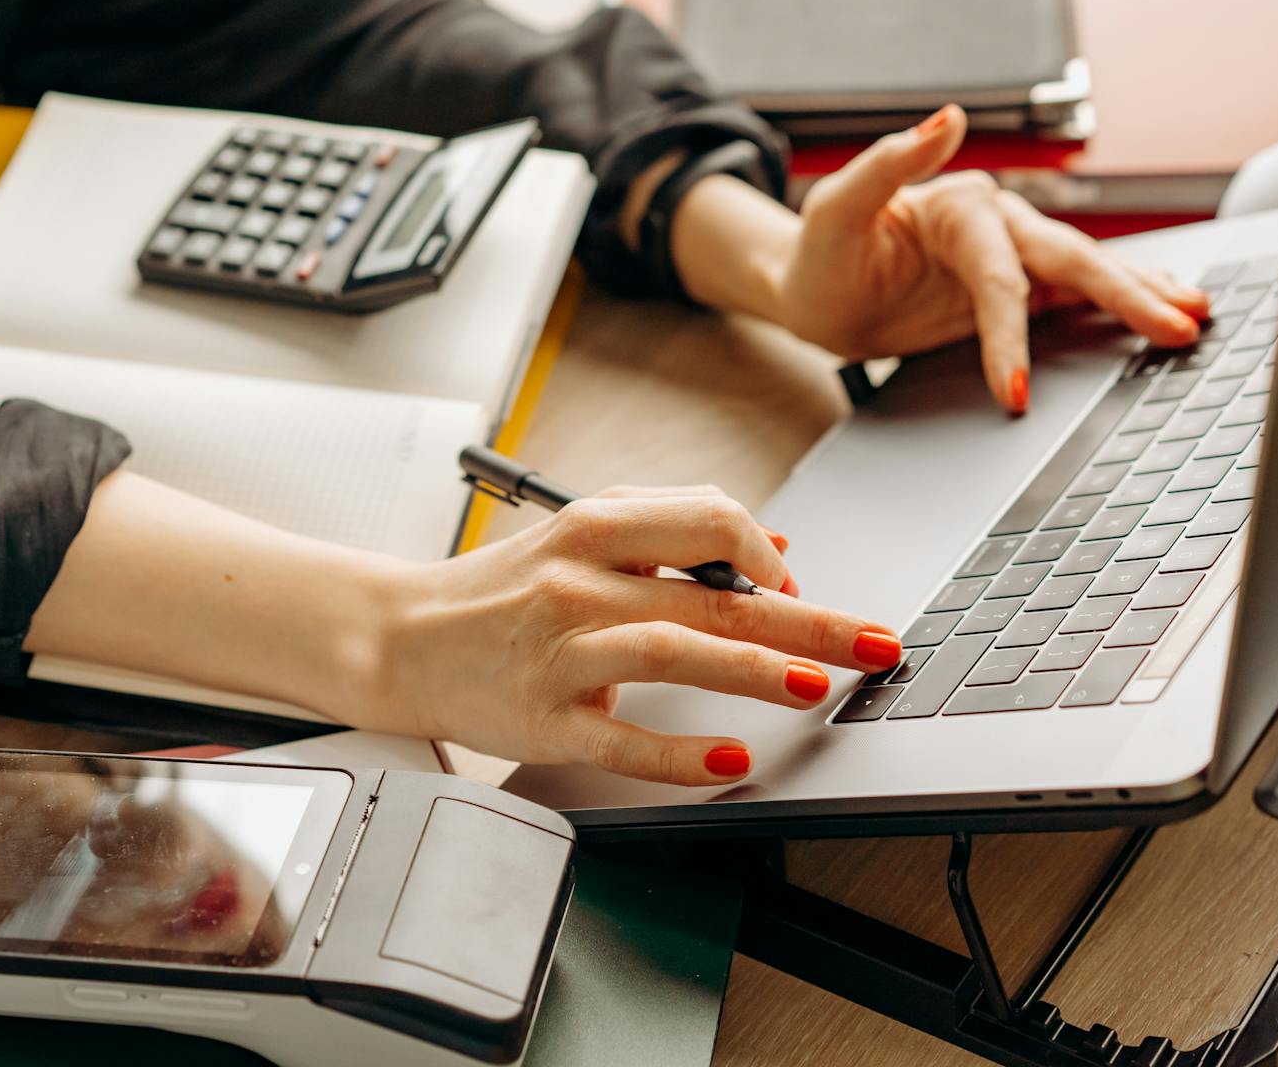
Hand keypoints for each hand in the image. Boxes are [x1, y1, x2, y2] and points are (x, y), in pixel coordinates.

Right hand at [368, 486, 902, 785]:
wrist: (401, 637)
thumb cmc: (499, 588)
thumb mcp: (577, 533)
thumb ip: (669, 525)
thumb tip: (773, 544)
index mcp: (591, 529)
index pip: (706, 519)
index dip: (767, 552)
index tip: (797, 584)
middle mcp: (578, 585)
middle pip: (712, 594)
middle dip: (808, 618)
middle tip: (876, 643)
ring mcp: (562, 653)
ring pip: (670, 651)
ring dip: (751, 670)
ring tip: (815, 685)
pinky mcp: (546, 719)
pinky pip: (620, 738)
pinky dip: (679, 753)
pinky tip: (730, 758)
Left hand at [666, 106, 1212, 411]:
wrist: (815, 290)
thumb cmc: (821, 251)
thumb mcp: (836, 207)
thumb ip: (889, 163)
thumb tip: (947, 116)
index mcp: (962, 205)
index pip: (998, 278)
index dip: (1007, 333)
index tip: (1013, 386)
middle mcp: (998, 225)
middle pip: (1070, 263)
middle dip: (1126, 297)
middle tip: (1177, 328)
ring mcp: (1012, 258)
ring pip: (1088, 275)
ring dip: (1142, 294)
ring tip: (1194, 316)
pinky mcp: (1015, 290)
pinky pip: (1076, 298)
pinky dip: (1123, 304)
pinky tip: (1164, 312)